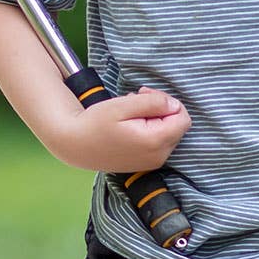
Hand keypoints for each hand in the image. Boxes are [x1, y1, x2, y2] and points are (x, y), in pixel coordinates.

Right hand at [55, 86, 191, 174]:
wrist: (76, 146)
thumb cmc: (96, 123)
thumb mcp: (124, 105)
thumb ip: (153, 102)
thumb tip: (174, 104)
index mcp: (155, 142)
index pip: (183, 117)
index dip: (168, 101)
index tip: (146, 95)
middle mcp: (158, 156)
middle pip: (177, 125)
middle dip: (161, 109)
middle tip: (137, 99)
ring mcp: (153, 163)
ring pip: (169, 133)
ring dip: (155, 119)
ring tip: (130, 112)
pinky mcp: (147, 164)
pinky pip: (159, 143)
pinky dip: (150, 130)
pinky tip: (131, 125)